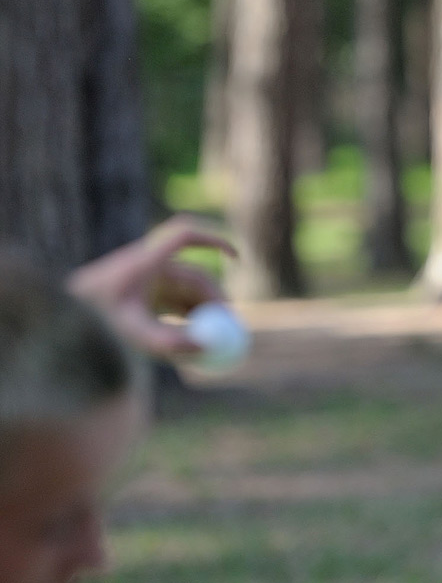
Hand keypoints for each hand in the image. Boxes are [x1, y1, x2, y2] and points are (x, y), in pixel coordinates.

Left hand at [66, 215, 237, 359]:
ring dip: (205, 315)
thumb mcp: (132, 333)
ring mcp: (150, 283)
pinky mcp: (147, 298)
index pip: (185, 235)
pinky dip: (191, 321)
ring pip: (190, 294)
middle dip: (217, 300)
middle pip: (197, 276)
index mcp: (147, 261)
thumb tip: (205, 347)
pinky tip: (196, 344)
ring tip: (212, 342)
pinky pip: (179, 305)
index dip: (214, 239)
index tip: (237, 258)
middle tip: (230, 328)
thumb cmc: (94, 323)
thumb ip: (168, 343)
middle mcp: (151, 268)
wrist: (63, 326)